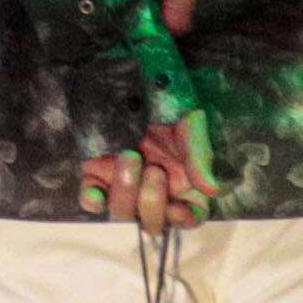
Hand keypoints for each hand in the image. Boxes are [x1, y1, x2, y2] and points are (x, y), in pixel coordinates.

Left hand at [77, 111, 218, 227]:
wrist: (139, 80)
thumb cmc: (171, 105)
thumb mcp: (191, 126)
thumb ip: (199, 156)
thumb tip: (211, 190)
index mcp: (182, 186)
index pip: (187, 218)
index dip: (182, 220)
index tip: (176, 208)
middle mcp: (153, 193)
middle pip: (151, 222)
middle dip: (151, 202)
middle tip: (154, 169)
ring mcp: (124, 186)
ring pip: (121, 212)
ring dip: (125, 193)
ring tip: (130, 156)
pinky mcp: (98, 175)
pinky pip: (91, 200)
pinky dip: (92, 199)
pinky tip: (95, 190)